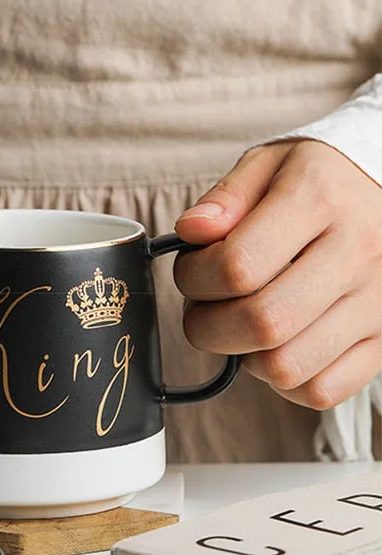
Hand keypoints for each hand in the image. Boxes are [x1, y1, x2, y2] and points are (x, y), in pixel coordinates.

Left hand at [173, 140, 381, 410]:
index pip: (237, 265)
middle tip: (203, 310)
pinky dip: (285, 381)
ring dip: (244, 357)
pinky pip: (322, 390)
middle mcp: (357, 251)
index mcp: (319, 199)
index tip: (191, 273)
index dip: (194, 279)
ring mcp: (377, 301)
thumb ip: (225, 197)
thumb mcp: (269, 165)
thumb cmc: (318, 182)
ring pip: (288, 366)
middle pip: (261, 322)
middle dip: (209, 327)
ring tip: (241, 327)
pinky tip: (277, 347)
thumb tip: (190, 232)